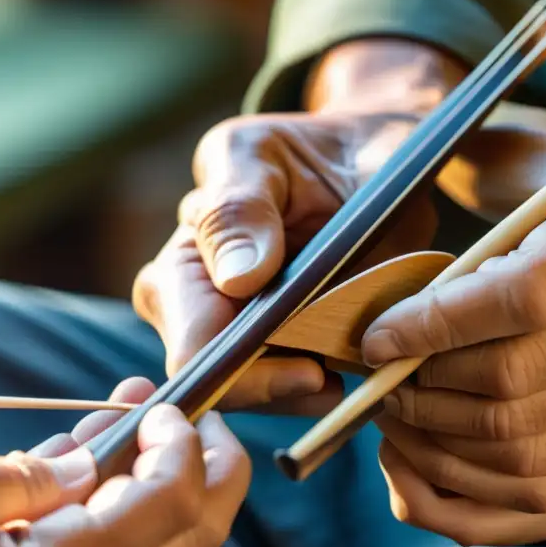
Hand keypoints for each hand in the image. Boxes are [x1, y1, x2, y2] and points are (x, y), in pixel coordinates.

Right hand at [0, 378, 249, 546]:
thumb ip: (10, 481)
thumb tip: (89, 465)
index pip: (158, 518)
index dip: (183, 453)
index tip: (172, 407)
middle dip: (194, 478)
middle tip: (186, 416)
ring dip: (147, 500)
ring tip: (132, 429)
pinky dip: (99, 533)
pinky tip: (84, 480)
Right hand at [131, 40, 460, 413]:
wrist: (364, 157)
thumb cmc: (309, 148)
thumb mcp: (262, 155)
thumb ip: (238, 209)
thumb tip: (235, 279)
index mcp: (180, 265)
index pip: (194, 349)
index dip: (246, 372)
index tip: (312, 368)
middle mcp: (197, 311)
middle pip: (225, 387)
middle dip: (282, 389)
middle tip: (340, 374)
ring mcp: (240, 337)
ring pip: (265, 398)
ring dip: (312, 391)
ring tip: (358, 356)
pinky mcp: (283, 353)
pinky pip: (298, 394)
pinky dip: (329, 387)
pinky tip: (356, 361)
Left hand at [362, 178, 545, 545]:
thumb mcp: (532, 166)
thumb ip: (474, 190)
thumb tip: (389, 266)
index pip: (522, 300)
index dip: (433, 327)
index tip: (377, 339)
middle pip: (510, 385)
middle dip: (420, 391)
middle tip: (377, 380)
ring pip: (516, 453)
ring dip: (429, 445)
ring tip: (390, 416)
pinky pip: (542, 504)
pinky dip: (460, 499)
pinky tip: (411, 466)